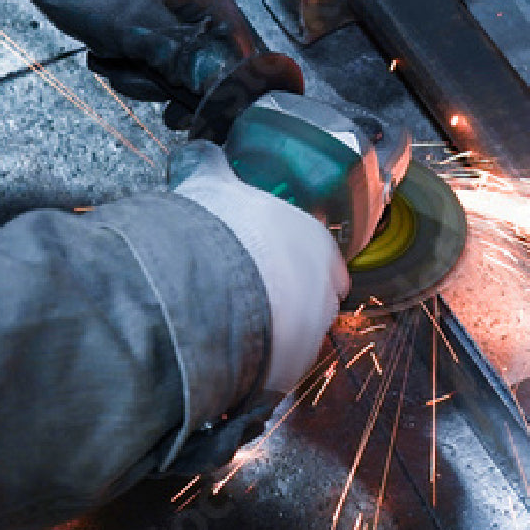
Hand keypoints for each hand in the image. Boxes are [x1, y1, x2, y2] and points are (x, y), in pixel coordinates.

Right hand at [169, 141, 349, 395]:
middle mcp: (325, 292)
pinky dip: (255, 369)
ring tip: (234, 330)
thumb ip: (214, 170)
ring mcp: (311, 337)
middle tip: (250, 300)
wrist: (203, 288)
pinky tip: (228, 357)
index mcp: (318, 246)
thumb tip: (202, 155)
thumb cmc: (217, 232)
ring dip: (272, 337)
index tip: (275, 269)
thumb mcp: (214, 187)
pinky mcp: (287, 374)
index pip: (327, 264)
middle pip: (315, 303)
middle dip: (288, 304)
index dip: (299, 267)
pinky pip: (273, 373)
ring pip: (297, 340)